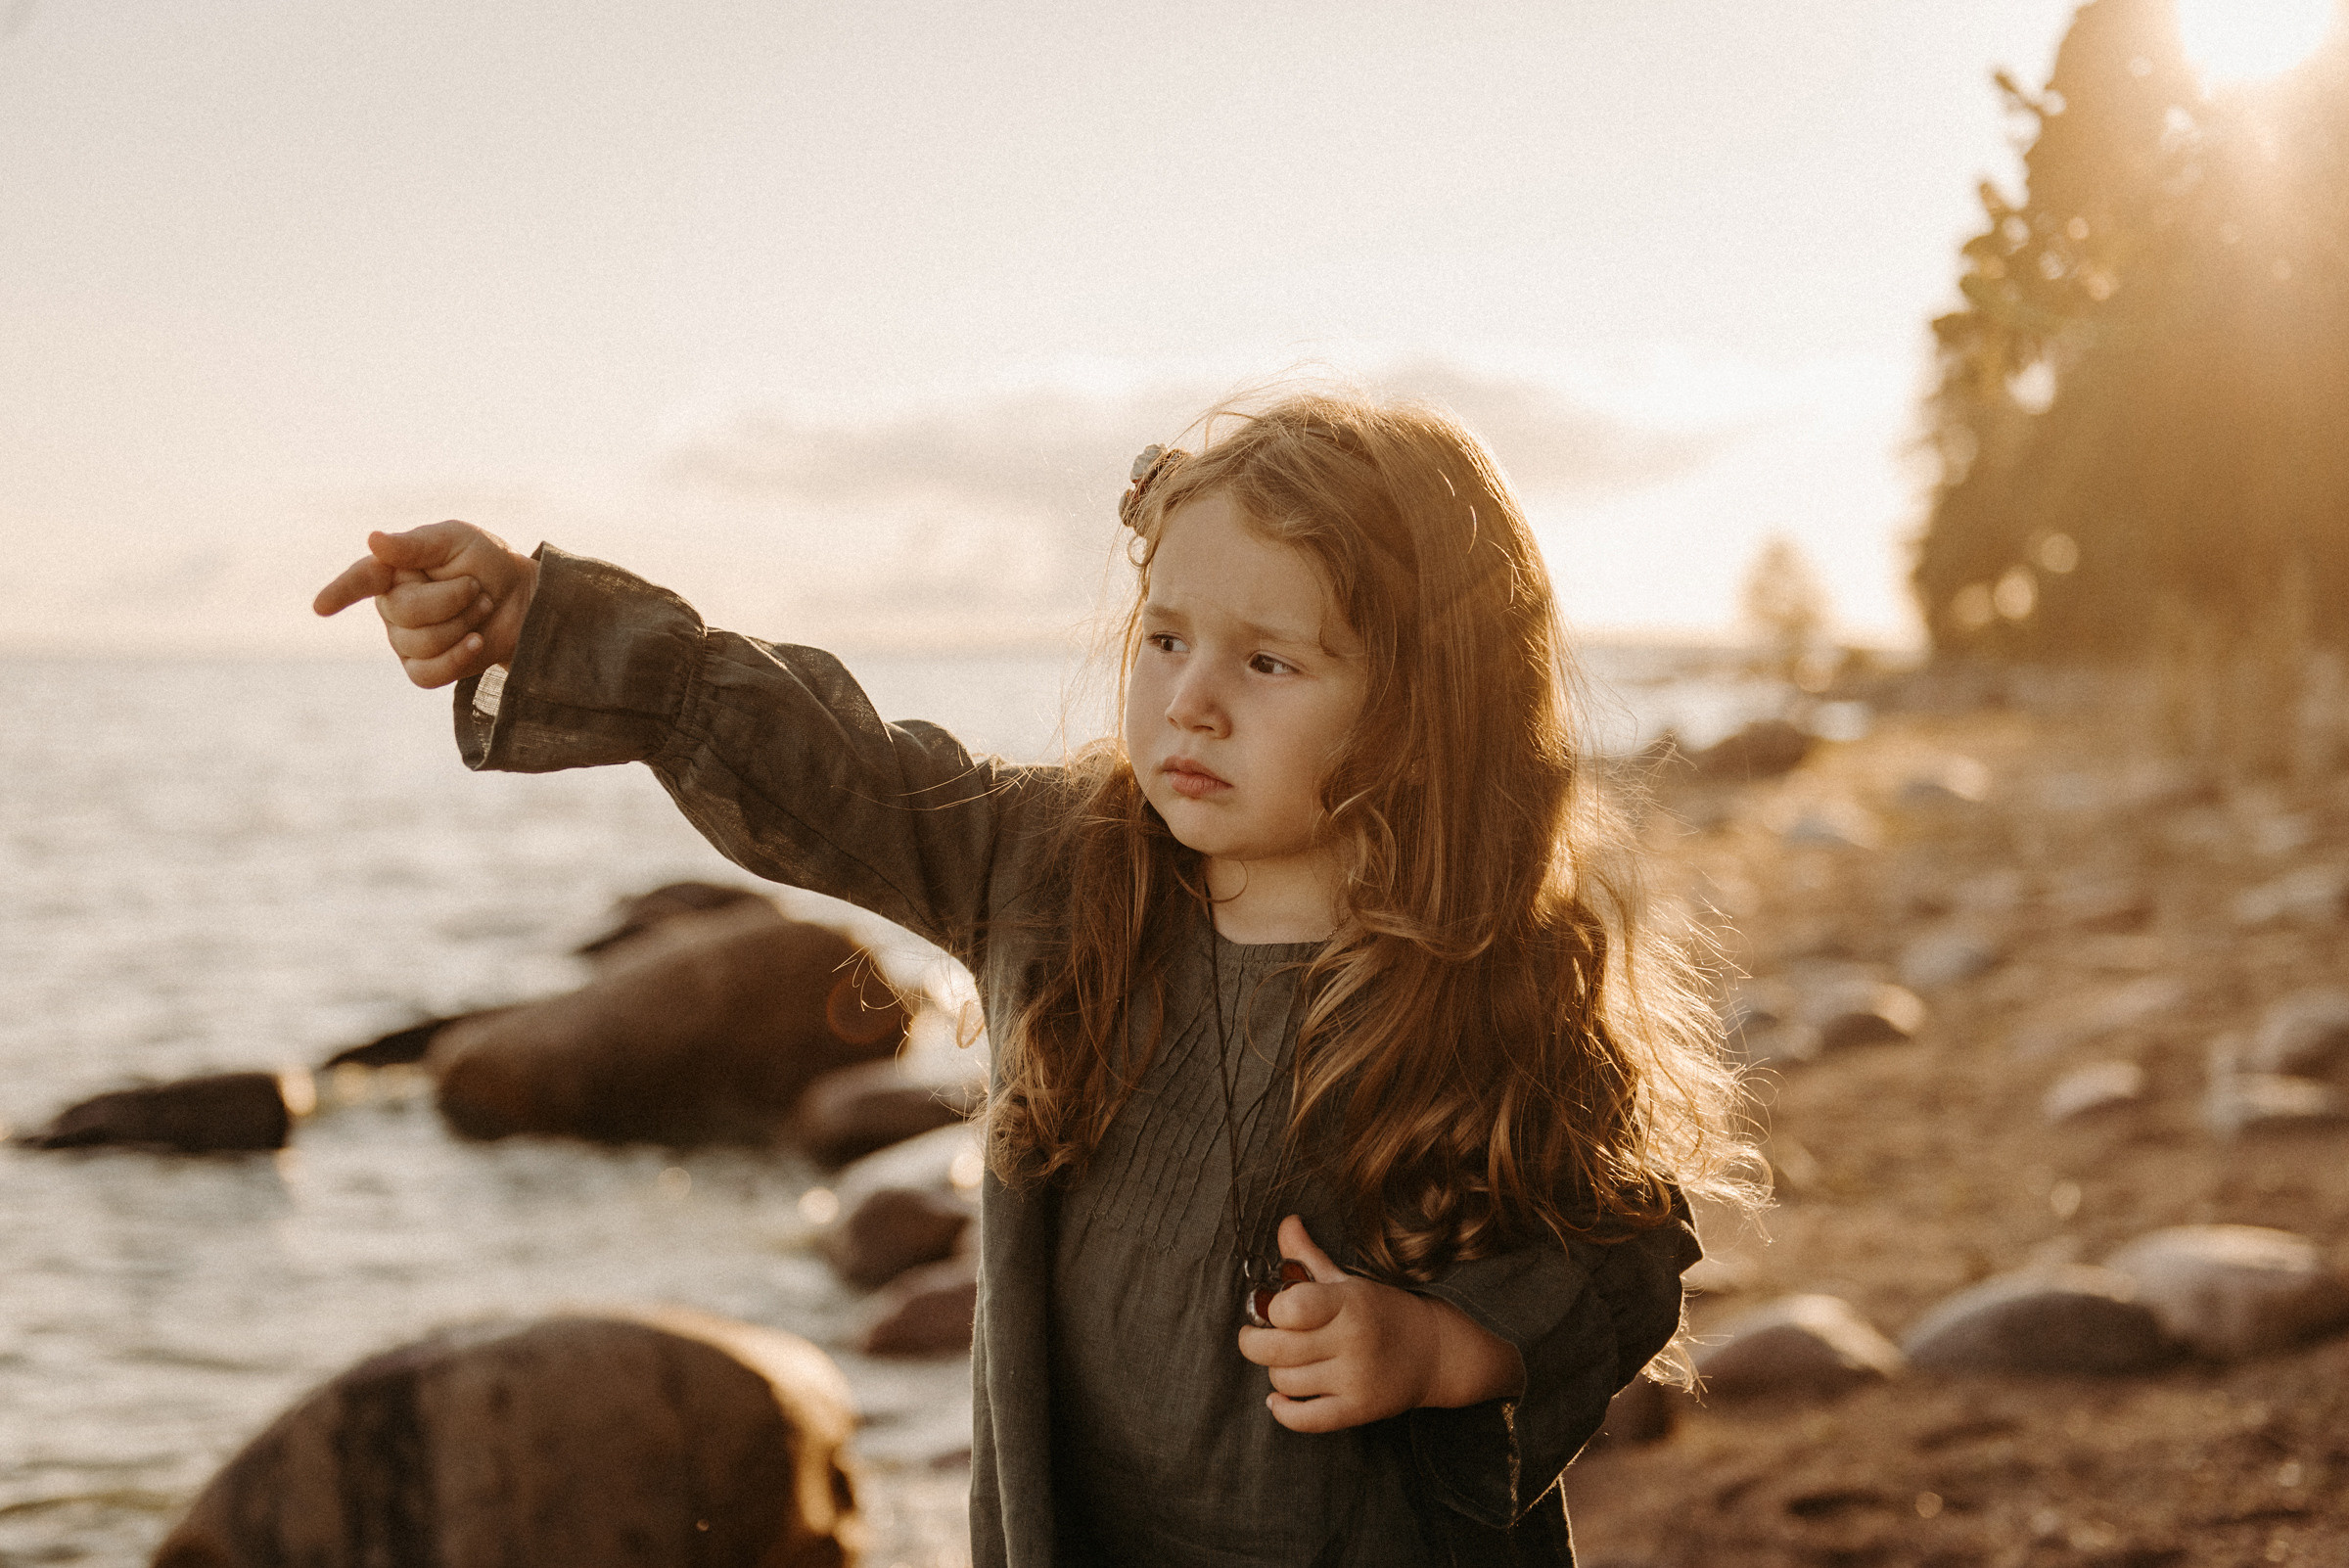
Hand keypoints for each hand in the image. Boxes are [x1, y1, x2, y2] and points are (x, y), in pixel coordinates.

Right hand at [312, 521, 538, 687]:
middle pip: (403, 612)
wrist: (523, 600)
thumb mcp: (456, 540)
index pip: (362, 579)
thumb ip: (416, 544)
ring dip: (462, 623)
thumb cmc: (485, 563)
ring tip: (480, 606)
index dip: (342, 591)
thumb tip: (374, 540)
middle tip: (475, 587)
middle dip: (451, 598)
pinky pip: (427, 674)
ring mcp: (404, 640)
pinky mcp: (425, 668)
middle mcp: (391, 606)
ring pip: (419, 643)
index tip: (321, 607)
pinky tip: (476, 642)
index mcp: (392, 570)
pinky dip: (457, 658)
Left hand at [1235, 1215, 1525, 1433]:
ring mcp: (1356, 1378)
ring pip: (1284, 1381)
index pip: (1290, 1308)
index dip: (1271, 1309)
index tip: (1274, 1309)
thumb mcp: (1349, 1280)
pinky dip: (1283, 1411)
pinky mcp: (1358, 1410)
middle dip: (1253, 1342)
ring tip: (1286, 1360)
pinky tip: (1280, 1398)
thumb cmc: (1382, 1311)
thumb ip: (1309, 1256)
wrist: (1436, 1351)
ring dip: (1275, 1371)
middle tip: (1256, 1336)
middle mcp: (1352, 1340)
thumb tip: (1286, 1222)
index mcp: (1348, 1302)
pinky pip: (1305, 1420)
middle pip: (1276, 1349)